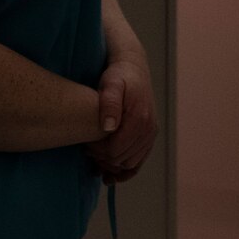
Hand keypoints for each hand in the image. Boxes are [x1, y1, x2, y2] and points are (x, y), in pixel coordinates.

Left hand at [85, 56, 156, 183]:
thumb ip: (109, 104)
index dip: (98, 152)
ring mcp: (151, 134)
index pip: (115, 150)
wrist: (133, 69)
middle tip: (89, 149)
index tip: (87, 144)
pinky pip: (138, 161)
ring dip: (113, 164)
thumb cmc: (118, 76)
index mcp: (139, 119)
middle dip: (103, 158)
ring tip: (97, 154)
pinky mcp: (150, 136)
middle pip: (121, 159)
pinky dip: (125, 168)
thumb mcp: (110, 84)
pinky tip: (110, 168)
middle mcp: (149, 129)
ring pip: (130, 164)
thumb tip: (109, 128)